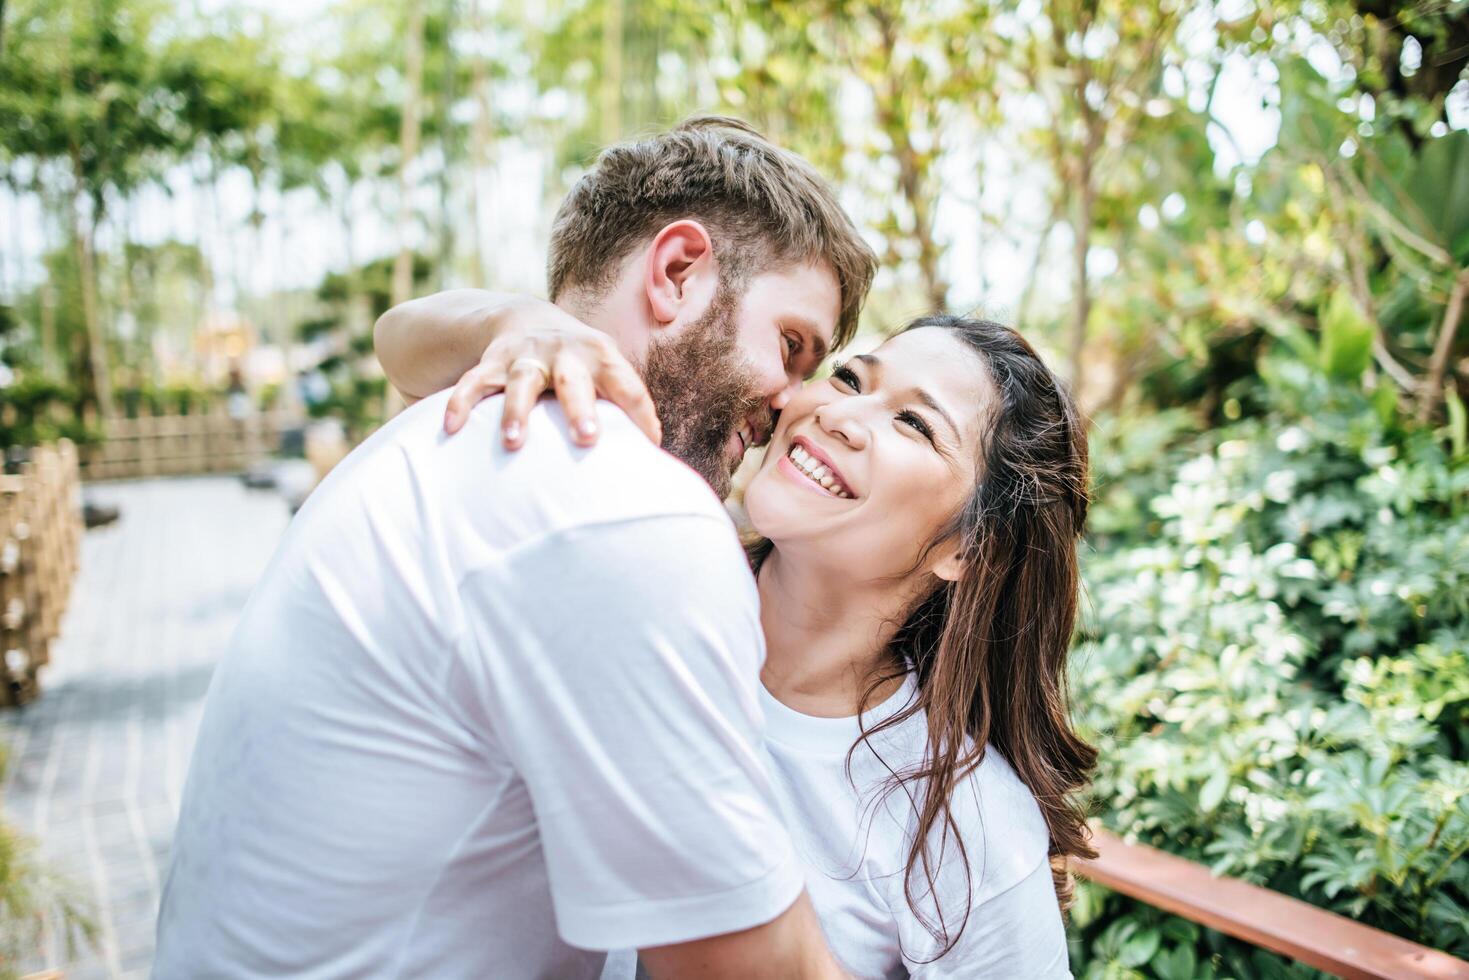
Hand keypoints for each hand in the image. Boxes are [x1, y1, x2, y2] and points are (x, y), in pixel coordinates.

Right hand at [442, 298, 660, 449]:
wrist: (527, 318)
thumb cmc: (582, 365)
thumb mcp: (607, 373)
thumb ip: (629, 408)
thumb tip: (655, 455)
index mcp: (602, 356)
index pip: (626, 385)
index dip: (639, 412)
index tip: (648, 445)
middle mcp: (564, 354)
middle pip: (573, 380)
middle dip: (579, 408)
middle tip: (586, 438)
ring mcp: (525, 358)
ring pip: (520, 383)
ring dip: (516, 411)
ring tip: (512, 443)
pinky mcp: (491, 364)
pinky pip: (473, 383)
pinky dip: (461, 403)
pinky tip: (452, 428)